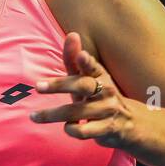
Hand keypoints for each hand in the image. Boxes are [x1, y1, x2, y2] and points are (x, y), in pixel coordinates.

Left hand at [29, 32, 142, 149]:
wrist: (130, 124)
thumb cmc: (99, 96)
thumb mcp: (87, 78)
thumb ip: (74, 59)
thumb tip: (71, 34)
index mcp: (101, 77)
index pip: (94, 67)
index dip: (87, 62)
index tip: (82, 56)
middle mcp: (106, 91)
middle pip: (82, 86)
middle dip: (60, 85)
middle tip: (38, 86)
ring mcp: (107, 111)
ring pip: (75, 111)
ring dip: (51, 114)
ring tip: (33, 116)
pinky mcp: (106, 129)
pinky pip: (82, 131)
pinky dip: (70, 129)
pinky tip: (68, 127)